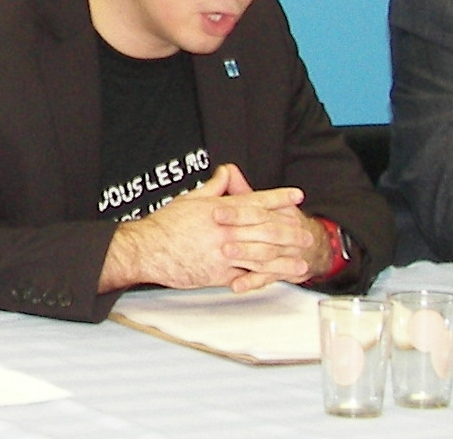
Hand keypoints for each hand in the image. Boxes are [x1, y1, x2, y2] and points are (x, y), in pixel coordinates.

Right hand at [99, 164, 312, 292]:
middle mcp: (226, 229)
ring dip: (283, 259)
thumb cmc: (166, 224)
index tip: (296, 196)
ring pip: (259, 255)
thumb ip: (214, 187)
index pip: (256, 201)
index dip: (278, 198)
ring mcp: (223, 252)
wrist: (146, 249)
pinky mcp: (216, 273)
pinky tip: (276, 279)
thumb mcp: (191, 198)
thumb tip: (227, 172)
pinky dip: (261, 278)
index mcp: (221, 209)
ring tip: (301, 262)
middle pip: (264, 229)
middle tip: (306, 233)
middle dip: (289, 232)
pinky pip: (244, 275)